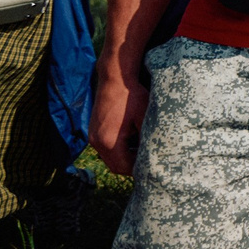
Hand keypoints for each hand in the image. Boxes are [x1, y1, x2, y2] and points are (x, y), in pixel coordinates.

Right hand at [90, 58, 146, 177]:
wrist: (115, 78)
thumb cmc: (132, 96)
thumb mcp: (145, 118)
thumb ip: (147, 140)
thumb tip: (155, 156)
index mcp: (108, 141)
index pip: (123, 168)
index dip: (138, 170)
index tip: (153, 166)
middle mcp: (96, 142)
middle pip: (115, 166)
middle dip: (132, 166)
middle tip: (150, 162)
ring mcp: (93, 136)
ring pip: (110, 158)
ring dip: (126, 158)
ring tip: (144, 151)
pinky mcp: (94, 130)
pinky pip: (106, 148)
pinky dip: (120, 150)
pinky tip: (134, 141)